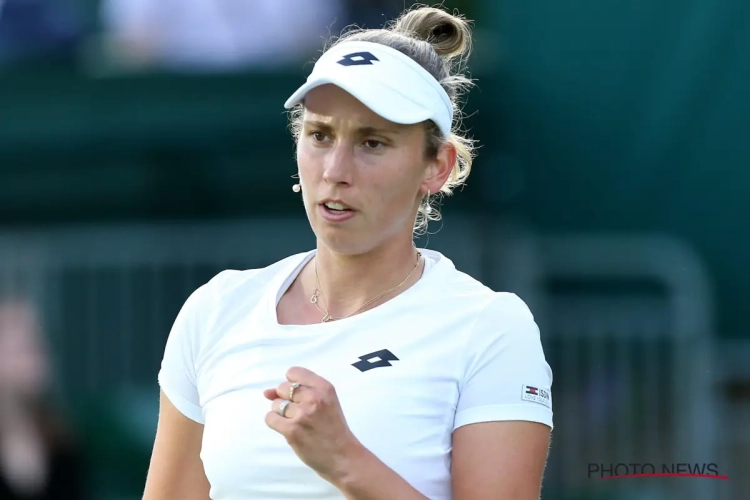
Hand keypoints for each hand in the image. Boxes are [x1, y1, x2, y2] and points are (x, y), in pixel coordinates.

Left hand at [264, 367, 362, 482]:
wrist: (343, 456)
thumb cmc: (333, 429)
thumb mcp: (326, 402)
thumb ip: (300, 392)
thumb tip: (267, 392)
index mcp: (324, 387)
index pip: (294, 372)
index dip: (291, 384)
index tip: (298, 396)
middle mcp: (313, 397)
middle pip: (282, 387)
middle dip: (285, 399)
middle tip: (299, 413)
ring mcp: (302, 414)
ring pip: (275, 404)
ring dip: (281, 413)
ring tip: (296, 422)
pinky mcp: (292, 430)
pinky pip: (270, 418)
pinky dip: (275, 423)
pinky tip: (288, 429)